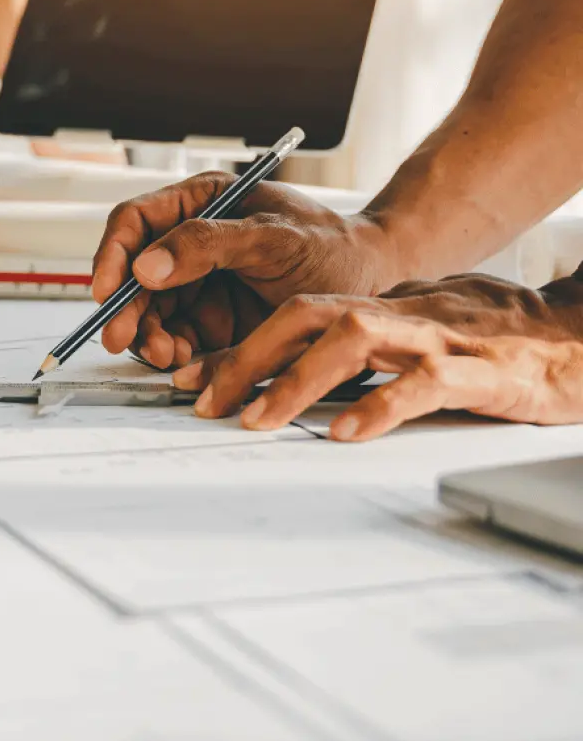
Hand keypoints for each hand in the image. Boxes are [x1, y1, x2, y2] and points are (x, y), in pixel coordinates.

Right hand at [92, 174, 396, 368]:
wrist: (374, 286)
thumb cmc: (333, 245)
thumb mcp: (273, 236)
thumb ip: (207, 245)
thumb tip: (147, 265)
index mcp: (199, 203)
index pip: (135, 221)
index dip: (113, 254)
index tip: (107, 289)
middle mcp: (191, 244)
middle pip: (133, 273)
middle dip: (126, 307)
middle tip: (122, 338)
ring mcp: (200, 284)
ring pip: (149, 312)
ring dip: (148, 335)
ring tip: (168, 354)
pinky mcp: (213, 323)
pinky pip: (176, 340)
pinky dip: (173, 354)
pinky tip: (184, 362)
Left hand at [178, 292, 582, 441]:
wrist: (578, 336)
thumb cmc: (499, 335)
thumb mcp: (418, 330)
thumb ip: (366, 343)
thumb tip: (298, 362)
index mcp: (382, 307)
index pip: (296, 314)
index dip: (242, 345)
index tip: (195, 381)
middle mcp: (399, 314)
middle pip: (309, 315)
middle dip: (250, 356)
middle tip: (208, 402)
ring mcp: (437, 338)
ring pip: (354, 338)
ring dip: (297, 378)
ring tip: (258, 418)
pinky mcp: (479, 372)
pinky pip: (422, 384)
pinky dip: (380, 405)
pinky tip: (345, 433)